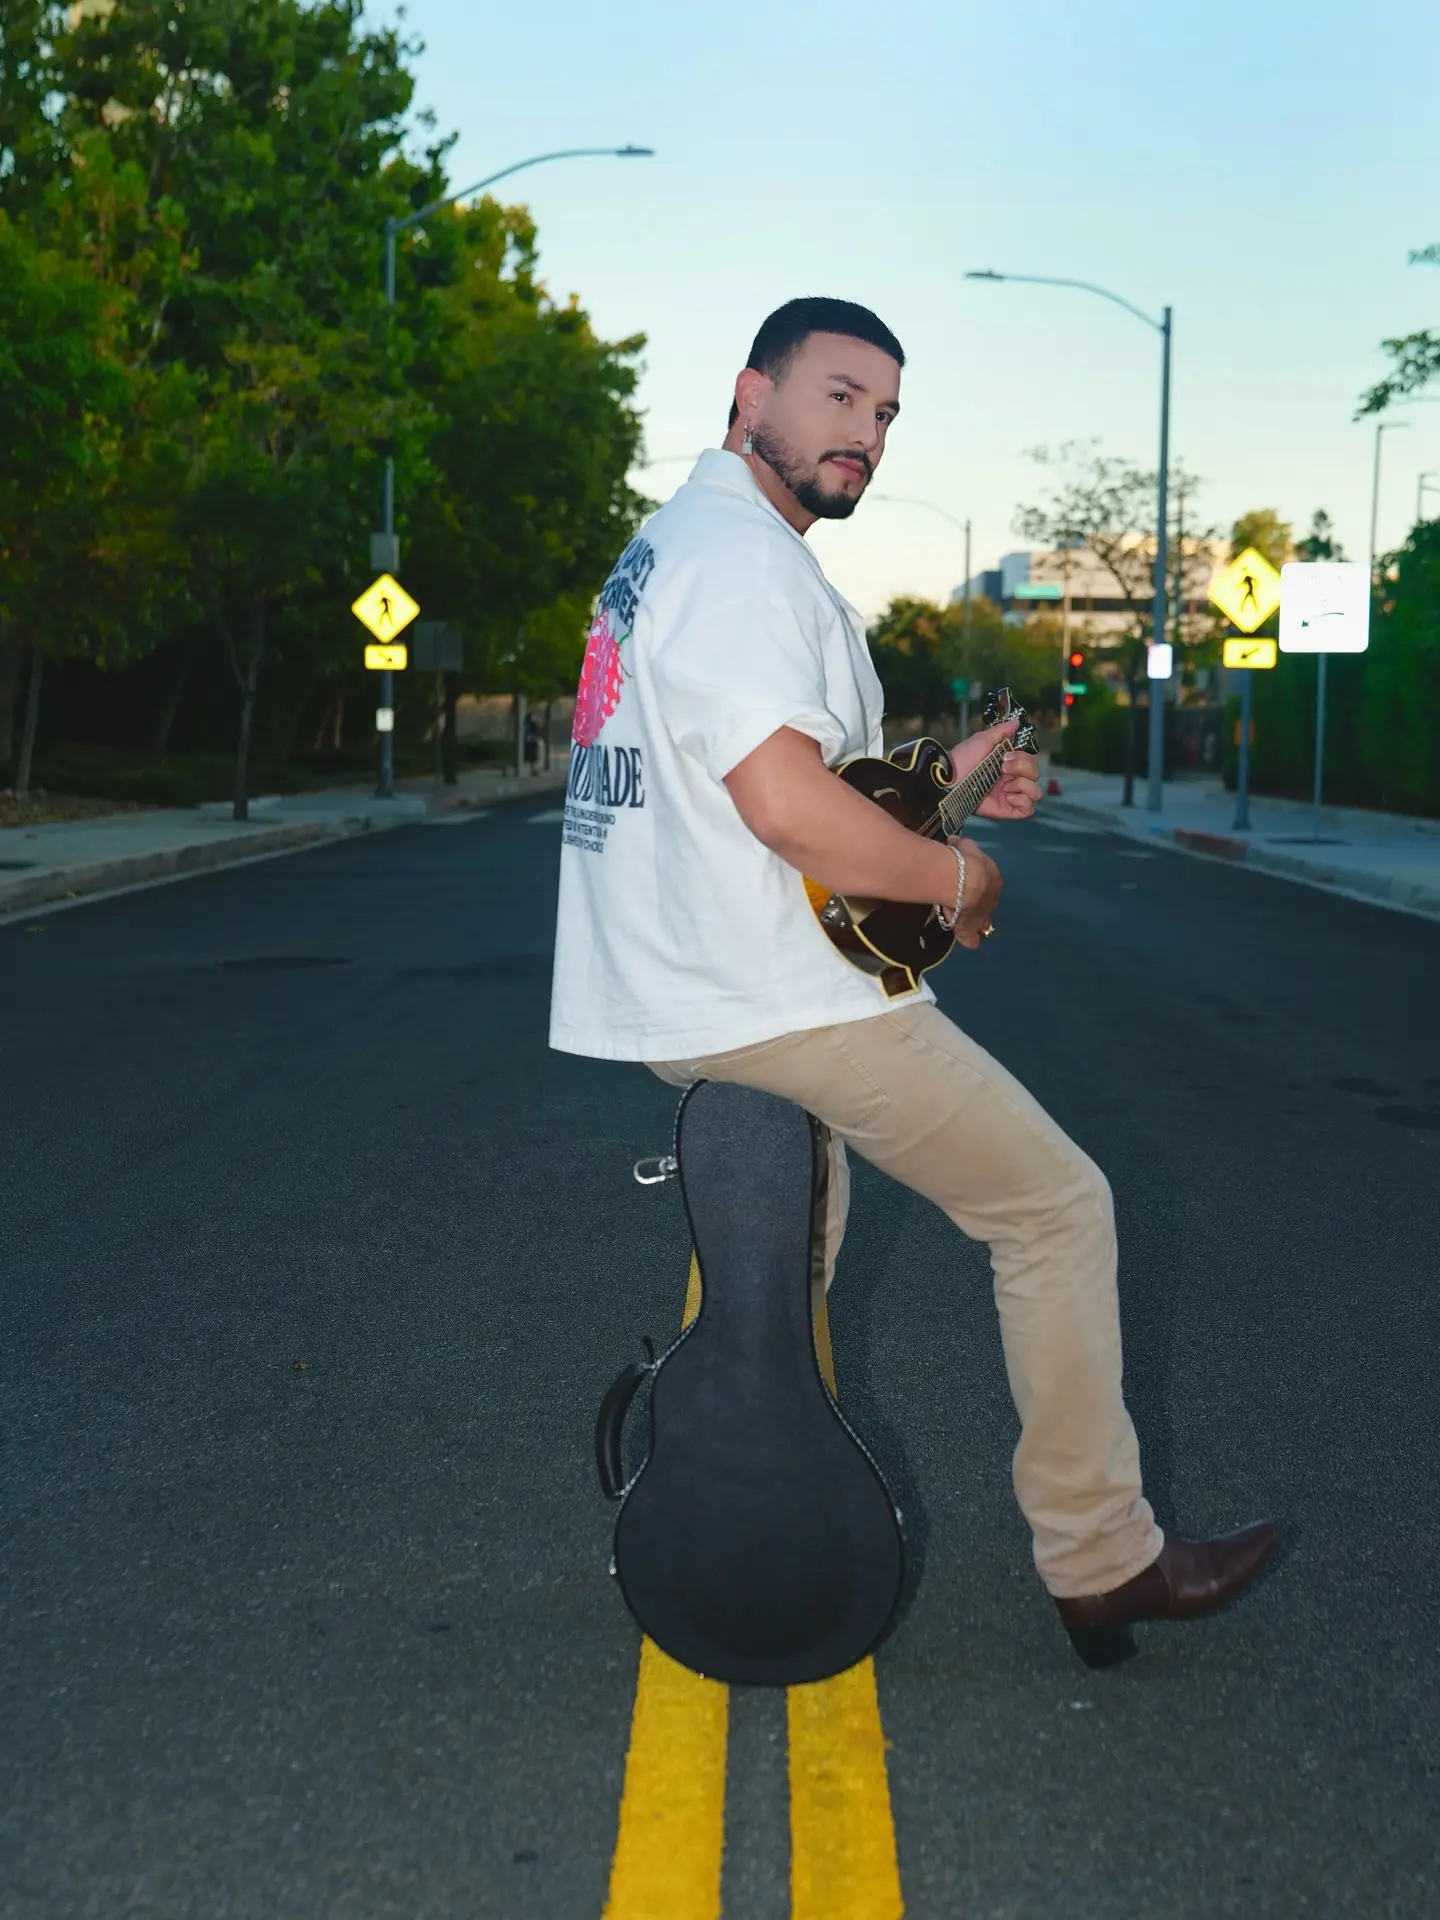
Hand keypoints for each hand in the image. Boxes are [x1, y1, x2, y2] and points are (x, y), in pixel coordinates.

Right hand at [946, 834, 1001, 949]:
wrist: (964, 880)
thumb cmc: (965, 860)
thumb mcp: (965, 846)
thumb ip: (961, 846)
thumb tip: (954, 841)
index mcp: (994, 879)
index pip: (989, 883)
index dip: (979, 884)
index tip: (967, 882)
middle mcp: (992, 899)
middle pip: (987, 903)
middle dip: (979, 903)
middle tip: (965, 902)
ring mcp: (982, 915)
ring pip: (983, 922)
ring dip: (977, 922)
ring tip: (967, 922)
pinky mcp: (970, 929)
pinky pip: (972, 938)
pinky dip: (971, 940)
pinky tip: (970, 942)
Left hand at [949, 717, 1040, 821]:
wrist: (949, 778)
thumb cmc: (963, 758)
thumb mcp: (983, 740)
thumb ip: (1002, 731)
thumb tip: (1017, 721)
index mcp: (1008, 765)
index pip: (1031, 762)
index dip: (1024, 758)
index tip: (1006, 755)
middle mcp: (1011, 781)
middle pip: (1035, 776)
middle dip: (1023, 768)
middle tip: (1002, 768)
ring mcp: (1009, 796)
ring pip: (1036, 793)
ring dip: (1024, 785)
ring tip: (1005, 786)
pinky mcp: (1006, 811)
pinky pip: (1027, 810)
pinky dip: (1023, 801)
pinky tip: (1008, 796)